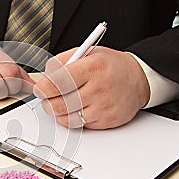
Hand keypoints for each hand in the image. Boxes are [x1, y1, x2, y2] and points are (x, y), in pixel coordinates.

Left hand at [33, 46, 149, 128]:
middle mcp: (99, 88)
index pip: (58, 82)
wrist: (138, 79)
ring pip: (67, 118)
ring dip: (58, 112)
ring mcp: (103, 107)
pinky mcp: (106, 121)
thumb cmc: (110, 66)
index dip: (42, 88)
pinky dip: (72, 119)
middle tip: (46, 98)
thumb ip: (62, 61)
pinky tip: (75, 108)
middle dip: (47, 102)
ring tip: (61, 102)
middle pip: (59, 104)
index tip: (39, 89)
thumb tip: (44, 77)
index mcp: (92, 68)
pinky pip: (79, 126)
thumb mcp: (87, 53)